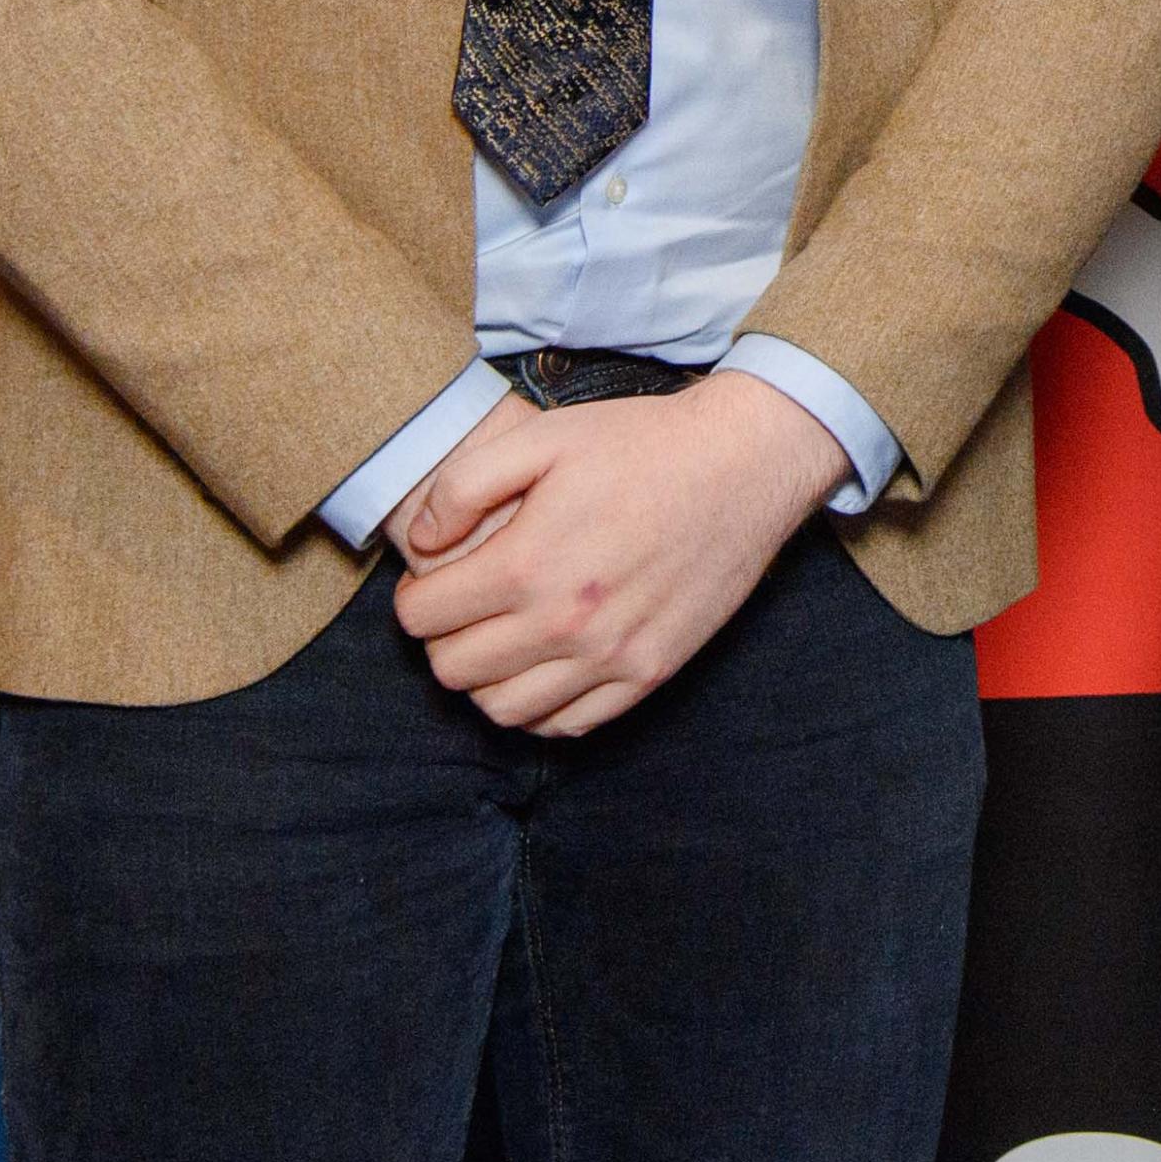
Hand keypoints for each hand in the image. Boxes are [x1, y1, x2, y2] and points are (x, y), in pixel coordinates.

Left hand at [388, 374, 854, 737]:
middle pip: (453, 671)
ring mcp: (611, 657)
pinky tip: (547, 665)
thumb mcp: (542, 437)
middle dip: (444, 637)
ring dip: (486, 678)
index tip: (437, 577)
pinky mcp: (650, 672)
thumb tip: (421, 543)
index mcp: (527, 564)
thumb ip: (462, 486)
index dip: (416, 595)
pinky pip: (567, 724)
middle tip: (467, 605)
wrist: (744, 463)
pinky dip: (540, 707)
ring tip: (503, 636)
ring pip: (501, 710)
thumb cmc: (641, 444)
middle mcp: (565, 624)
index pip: (421, 618)